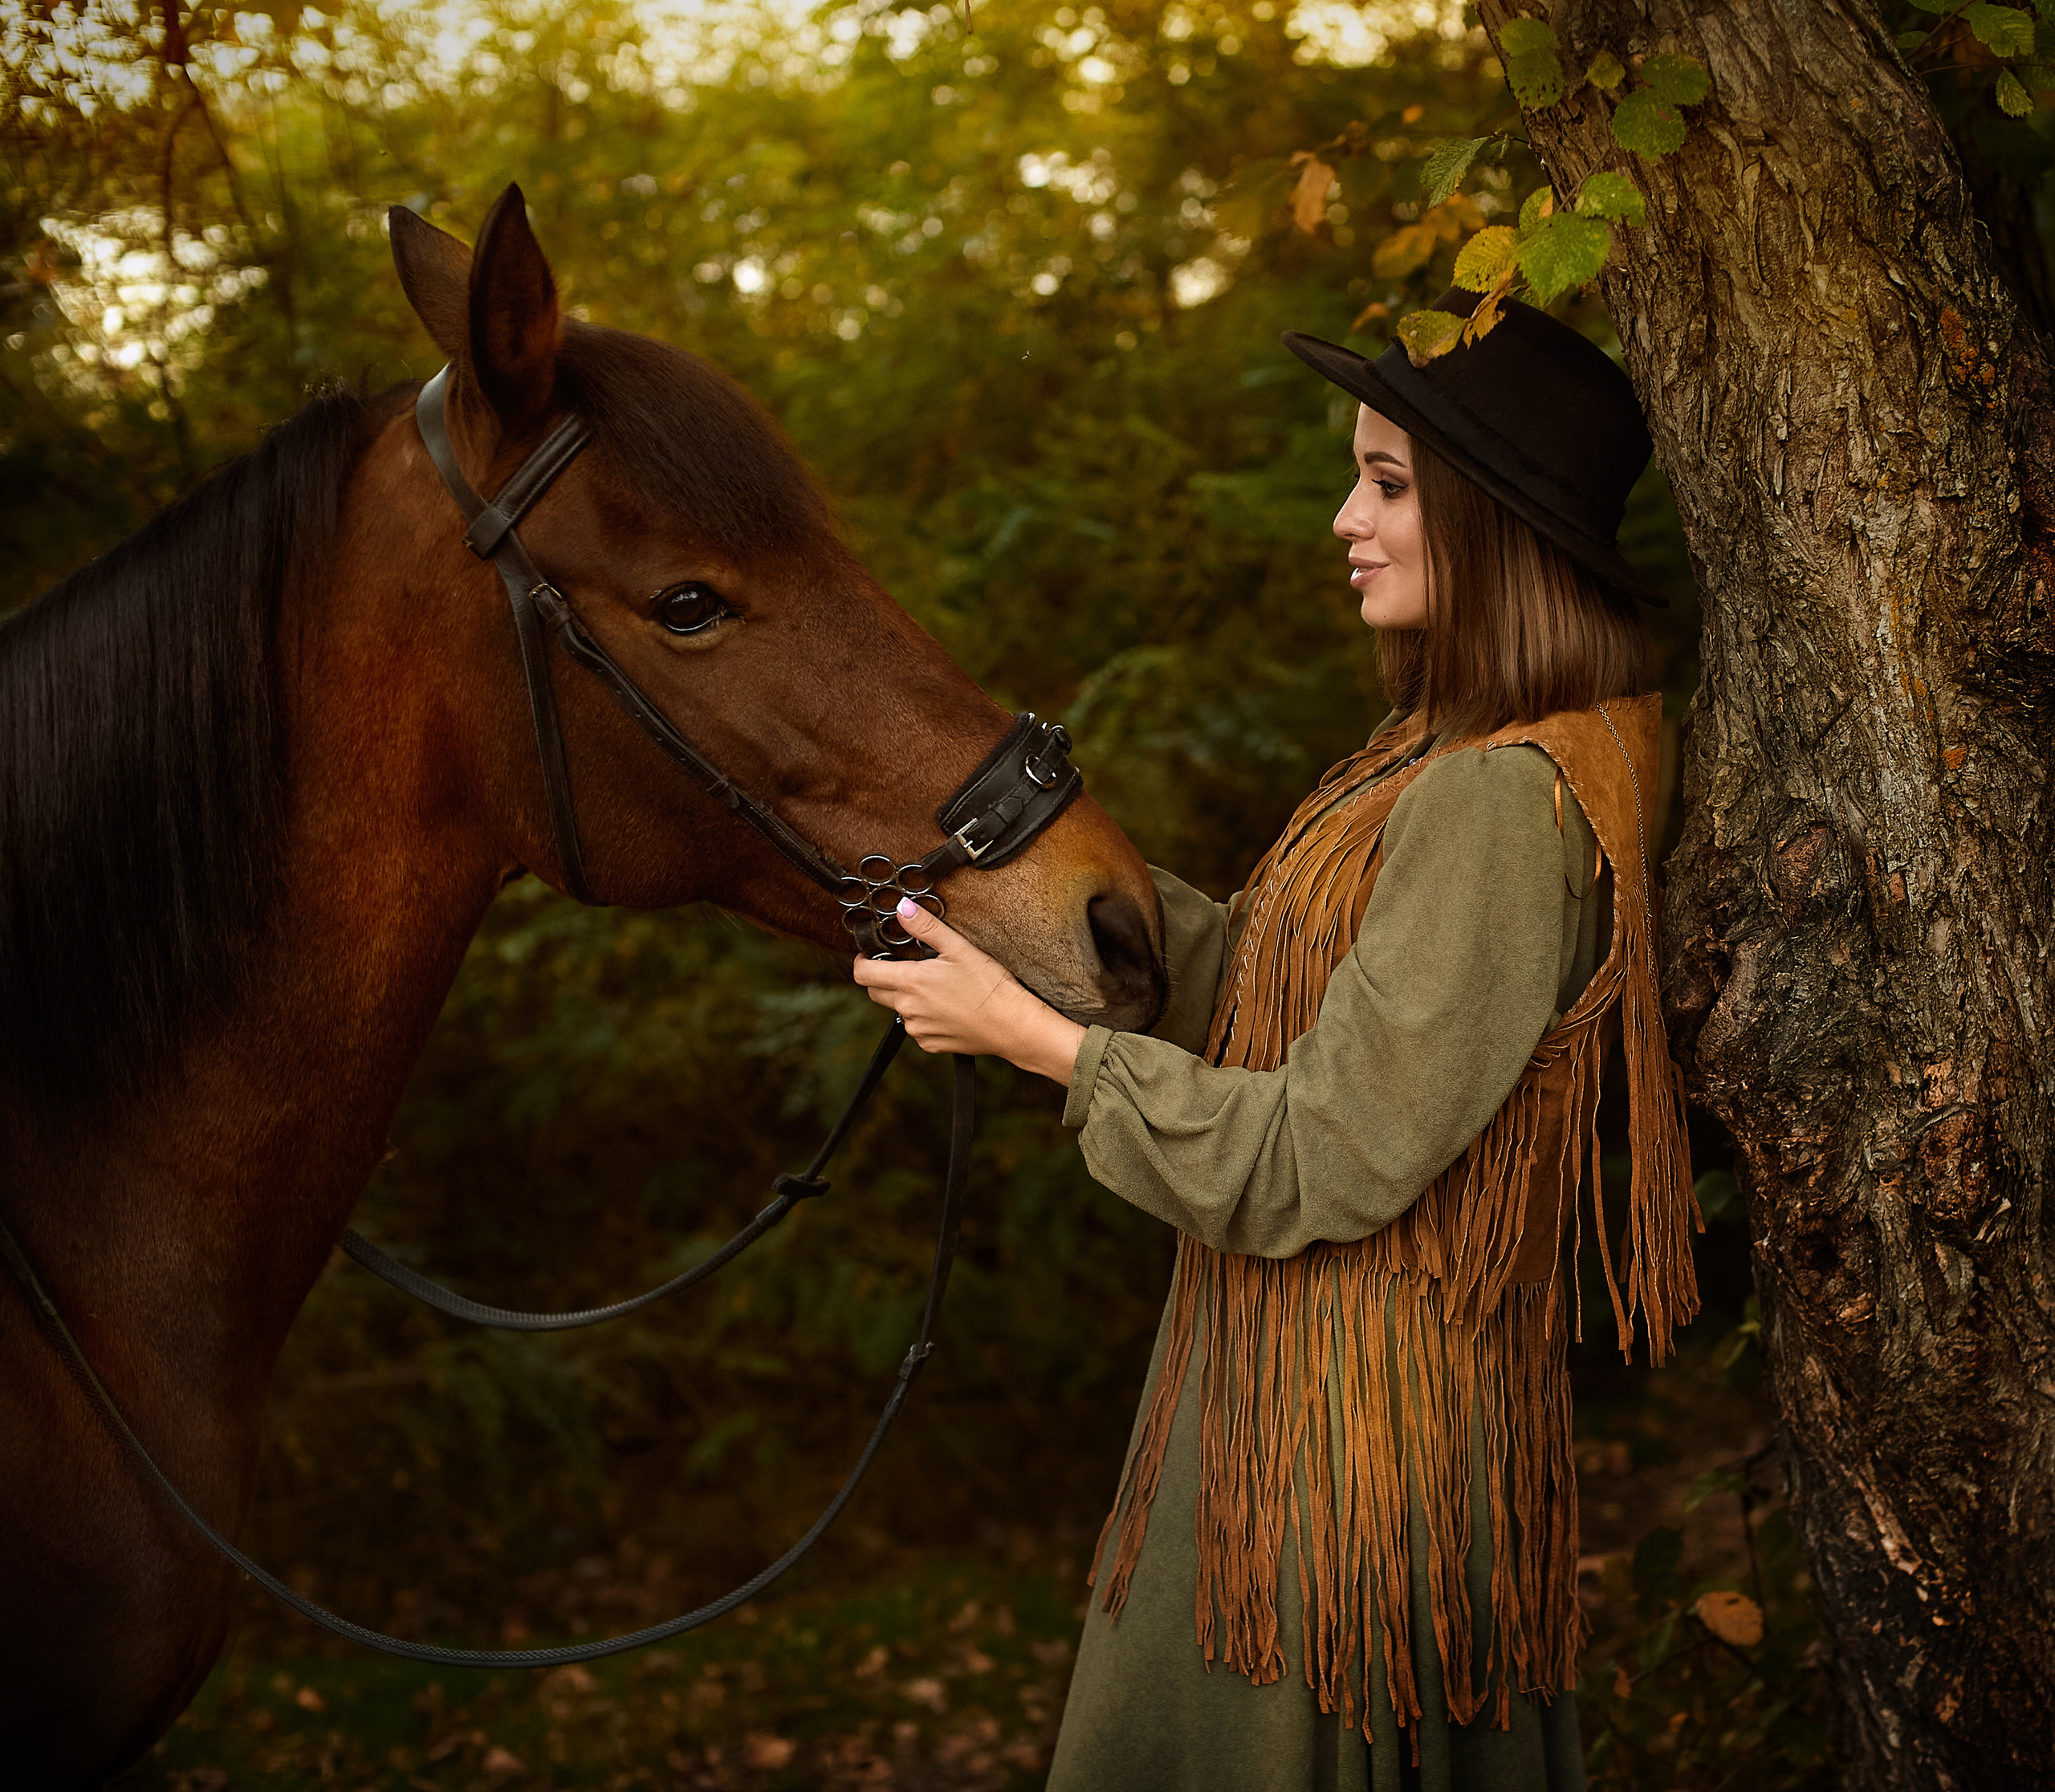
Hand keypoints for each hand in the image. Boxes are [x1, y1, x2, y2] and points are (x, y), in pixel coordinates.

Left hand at [852, 899, 1087, 1084]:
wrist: (1012, 1025)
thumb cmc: (989, 985)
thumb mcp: (958, 948)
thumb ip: (925, 926)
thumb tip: (902, 908)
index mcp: (910, 982)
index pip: (863, 974)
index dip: (862, 961)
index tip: (871, 954)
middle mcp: (908, 1009)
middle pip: (876, 992)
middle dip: (883, 978)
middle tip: (907, 966)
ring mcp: (918, 1029)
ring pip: (898, 1010)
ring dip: (906, 998)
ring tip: (936, 988)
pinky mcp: (930, 1044)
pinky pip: (916, 1028)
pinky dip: (923, 1017)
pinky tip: (947, 1007)